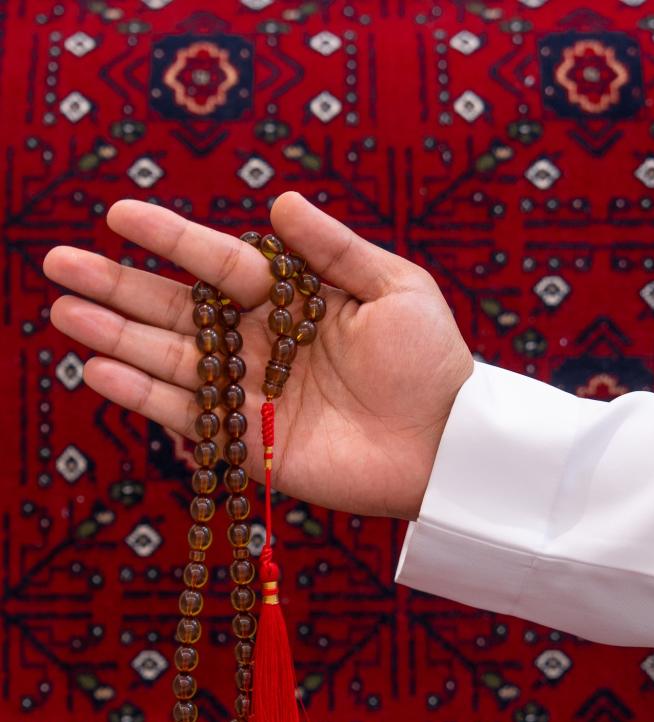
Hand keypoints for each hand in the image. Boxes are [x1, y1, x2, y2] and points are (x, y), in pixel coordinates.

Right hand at [42, 192, 472, 520]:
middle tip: (58, 265)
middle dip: (118, 289)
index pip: (218, 263)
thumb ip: (333, 247)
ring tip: (65, 314)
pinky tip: (102, 373)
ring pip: (172, 362)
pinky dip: (146, 398)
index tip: (119, 214)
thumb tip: (279, 200)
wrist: (449, 443)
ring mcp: (252, 395)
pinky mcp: (253, 445)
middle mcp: (262, 345)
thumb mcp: (393, 286)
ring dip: (116, 340)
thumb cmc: (430, 361)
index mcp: (292, 300)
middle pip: (178, 312)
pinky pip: (192, 417)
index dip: (171, 239)